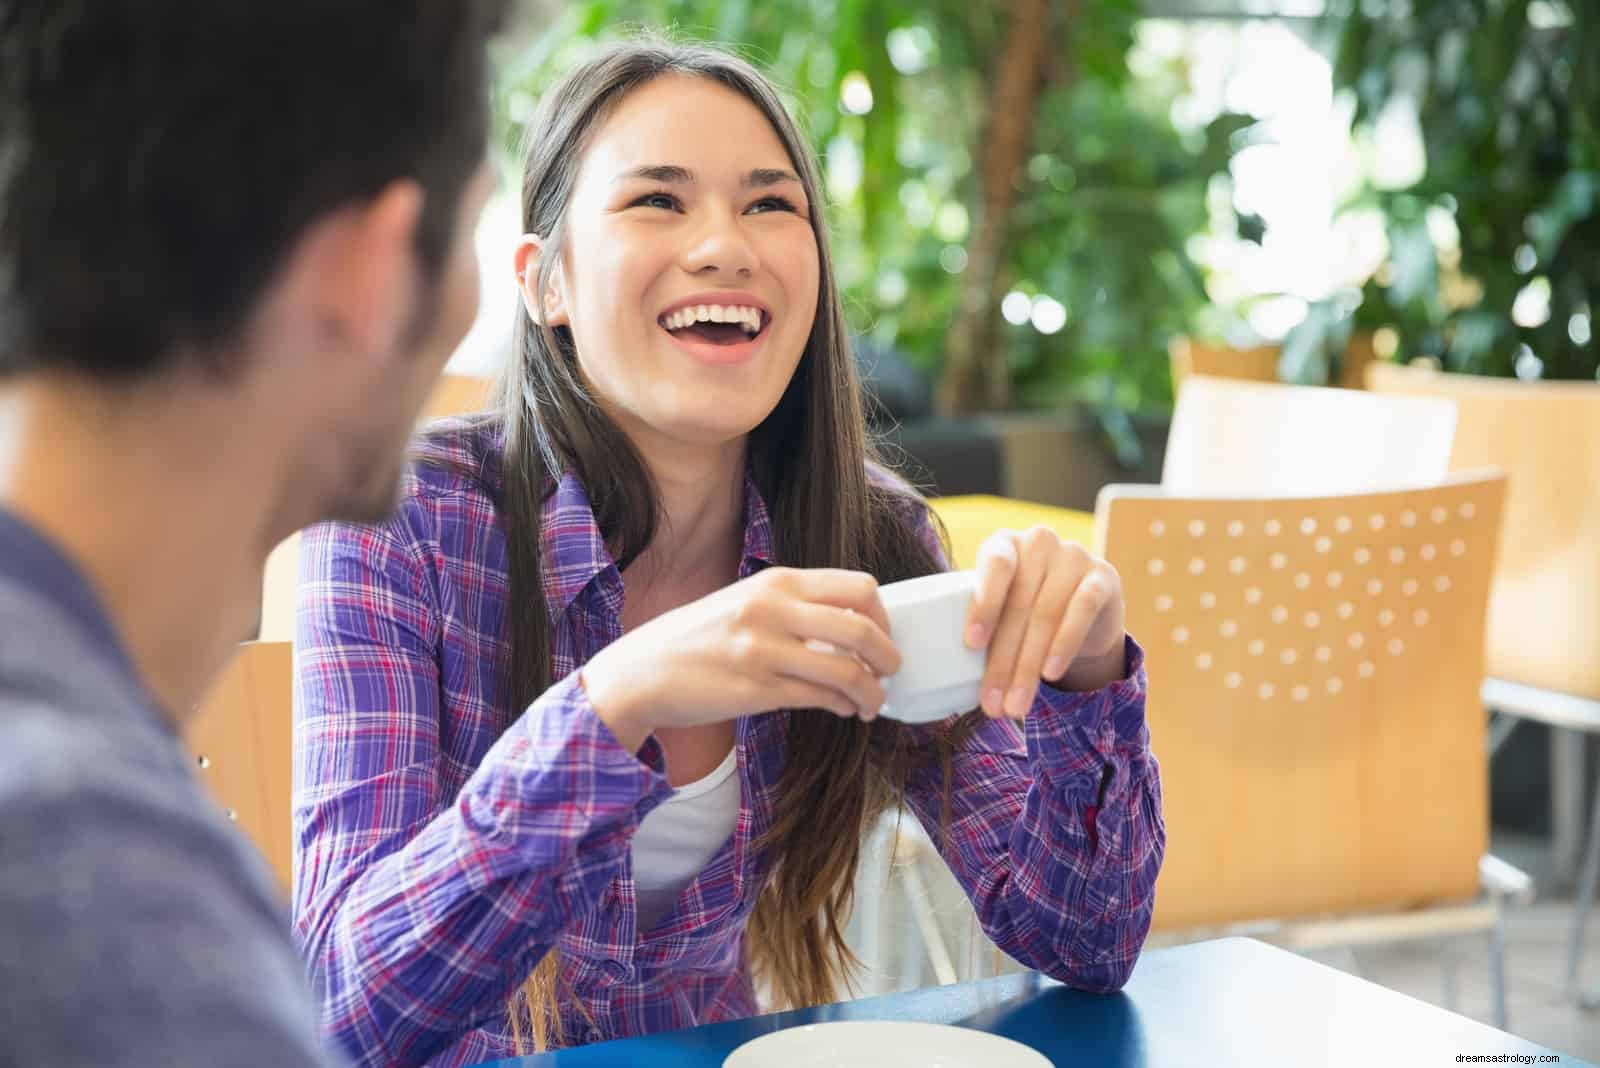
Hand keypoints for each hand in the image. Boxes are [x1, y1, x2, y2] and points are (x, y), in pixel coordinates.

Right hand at [580, 567, 900, 751]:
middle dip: (889, 656)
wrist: (643, 671)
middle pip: (862, 628)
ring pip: (847, 670)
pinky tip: (845, 711)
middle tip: (891, 672)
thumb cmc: (698, 638)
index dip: (883, 616)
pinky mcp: (756, 690)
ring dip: (872, 692)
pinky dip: (844, 707)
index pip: (858, 587)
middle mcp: (773, 610)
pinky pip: (820, 699)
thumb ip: (794, 606)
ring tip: (872, 702)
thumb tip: (852, 624)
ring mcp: (764, 651)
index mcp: (777, 582)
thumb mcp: (746, 601)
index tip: (884, 636)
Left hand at [963, 527, 1125, 719]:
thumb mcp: (1004, 609)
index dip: (983, 605)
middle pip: (1019, 605)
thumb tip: (954, 678)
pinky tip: (1051, 673)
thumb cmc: (1028, 610)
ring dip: (1030, 666)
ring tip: (1016, 705)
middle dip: (1003, 661)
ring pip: (1047, 615)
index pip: (995, 566)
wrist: (1087, 613)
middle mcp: (1039, 542)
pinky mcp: (1103, 577)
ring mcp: (1074, 555)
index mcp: (1005, 544)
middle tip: (993, 704)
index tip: (972, 644)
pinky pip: (1082, 611)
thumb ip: (985, 626)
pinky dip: (1065, 645)